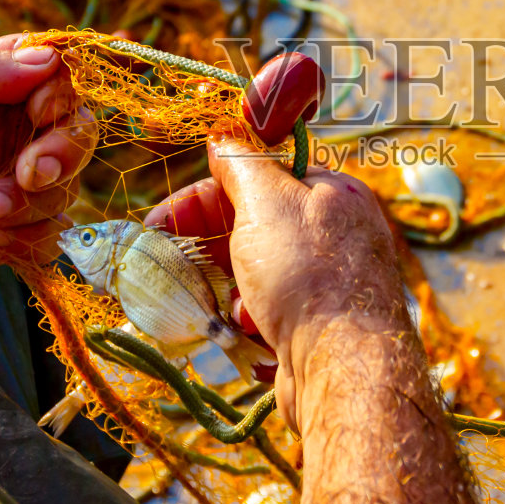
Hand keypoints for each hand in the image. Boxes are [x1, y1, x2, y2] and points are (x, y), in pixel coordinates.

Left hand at [0, 34, 93, 307]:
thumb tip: (49, 56)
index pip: (55, 73)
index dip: (61, 92)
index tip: (39, 114)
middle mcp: (4, 130)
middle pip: (75, 130)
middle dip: (62, 153)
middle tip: (29, 174)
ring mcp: (7, 182)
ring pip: (64, 187)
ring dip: (27, 203)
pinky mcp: (5, 231)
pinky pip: (48, 235)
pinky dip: (23, 238)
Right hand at [144, 53, 407, 426]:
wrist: (344, 367)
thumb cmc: (307, 273)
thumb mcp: (266, 201)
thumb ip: (241, 165)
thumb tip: (222, 136)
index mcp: (332, 196)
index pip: (259, 181)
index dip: (205, 197)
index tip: (160, 220)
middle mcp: (336, 237)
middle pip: (253, 230)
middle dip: (210, 249)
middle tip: (168, 266)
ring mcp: (328, 286)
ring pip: (254, 277)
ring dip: (230, 291)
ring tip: (227, 308)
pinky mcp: (316, 330)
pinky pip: (267, 316)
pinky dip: (250, 323)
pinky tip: (250, 333)